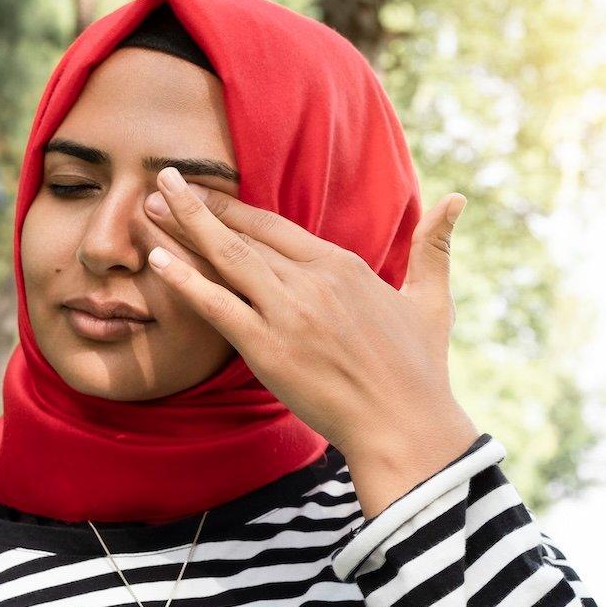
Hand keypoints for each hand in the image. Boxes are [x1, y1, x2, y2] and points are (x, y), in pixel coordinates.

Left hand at [143, 165, 478, 474]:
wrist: (406, 425)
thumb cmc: (420, 369)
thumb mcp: (432, 299)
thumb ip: (435, 247)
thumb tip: (458, 199)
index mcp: (342, 266)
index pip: (276, 227)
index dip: (235, 209)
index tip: (205, 192)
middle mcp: (312, 281)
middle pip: (243, 237)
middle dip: (197, 208)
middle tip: (159, 181)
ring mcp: (288, 314)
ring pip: (225, 262)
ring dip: (183, 231)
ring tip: (148, 205)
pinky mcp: (270, 349)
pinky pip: (219, 308)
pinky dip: (187, 283)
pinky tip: (159, 262)